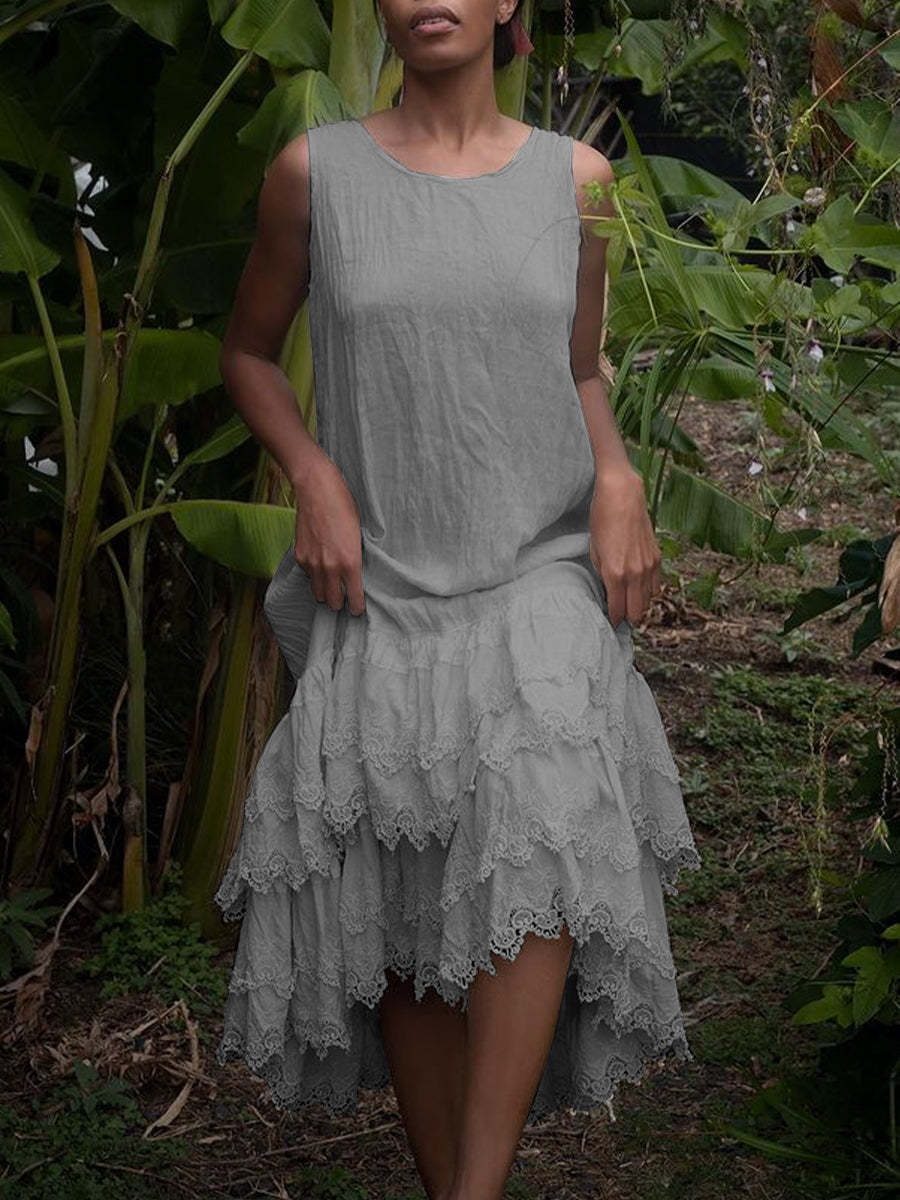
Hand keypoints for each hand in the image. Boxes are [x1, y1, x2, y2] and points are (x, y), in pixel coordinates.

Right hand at [292, 454, 365, 615]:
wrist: (317, 490)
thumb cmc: (344, 508)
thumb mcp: (358, 536)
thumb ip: (355, 560)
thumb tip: (354, 577)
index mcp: (350, 563)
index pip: (354, 599)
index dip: (357, 607)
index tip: (358, 609)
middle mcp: (330, 568)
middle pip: (333, 602)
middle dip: (340, 602)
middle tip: (344, 597)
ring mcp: (312, 563)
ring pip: (318, 593)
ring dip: (325, 591)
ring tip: (331, 584)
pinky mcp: (299, 556)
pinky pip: (307, 576)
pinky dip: (313, 574)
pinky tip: (319, 563)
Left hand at [589, 467, 660, 627]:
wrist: (622, 495)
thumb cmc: (602, 518)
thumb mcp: (594, 549)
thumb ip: (602, 573)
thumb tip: (608, 589)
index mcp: (614, 573)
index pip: (617, 609)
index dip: (613, 620)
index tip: (610, 623)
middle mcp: (634, 573)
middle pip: (636, 611)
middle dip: (628, 617)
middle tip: (620, 618)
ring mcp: (648, 566)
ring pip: (649, 600)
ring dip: (640, 605)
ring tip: (630, 606)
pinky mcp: (657, 557)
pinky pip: (657, 585)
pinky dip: (650, 591)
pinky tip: (640, 590)